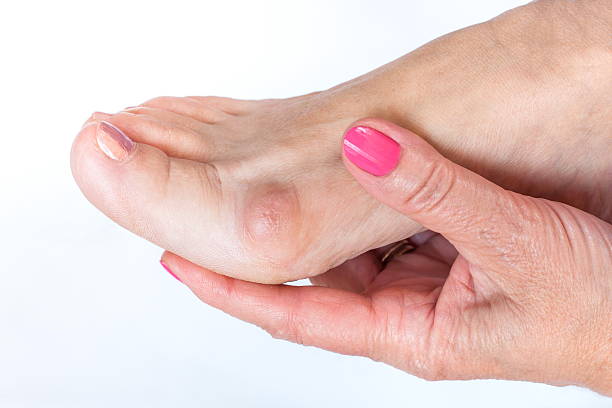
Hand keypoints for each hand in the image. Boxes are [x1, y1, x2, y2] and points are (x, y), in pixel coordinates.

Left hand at [160, 119, 611, 393]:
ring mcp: (429, 280)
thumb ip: (436, 193)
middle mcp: (410, 310)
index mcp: (411, 333)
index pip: (296, 314)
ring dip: (323, 216)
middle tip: (225, 206)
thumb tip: (367, 147)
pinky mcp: (452, 255)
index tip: (181, 263)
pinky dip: (374, 197)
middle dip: (272, 247)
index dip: (233, 290)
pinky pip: (395, 223)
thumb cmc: (600, 310)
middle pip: (317, 278)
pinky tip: (361, 171)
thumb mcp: (514, 243)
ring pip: (356, 245)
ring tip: (282, 184)